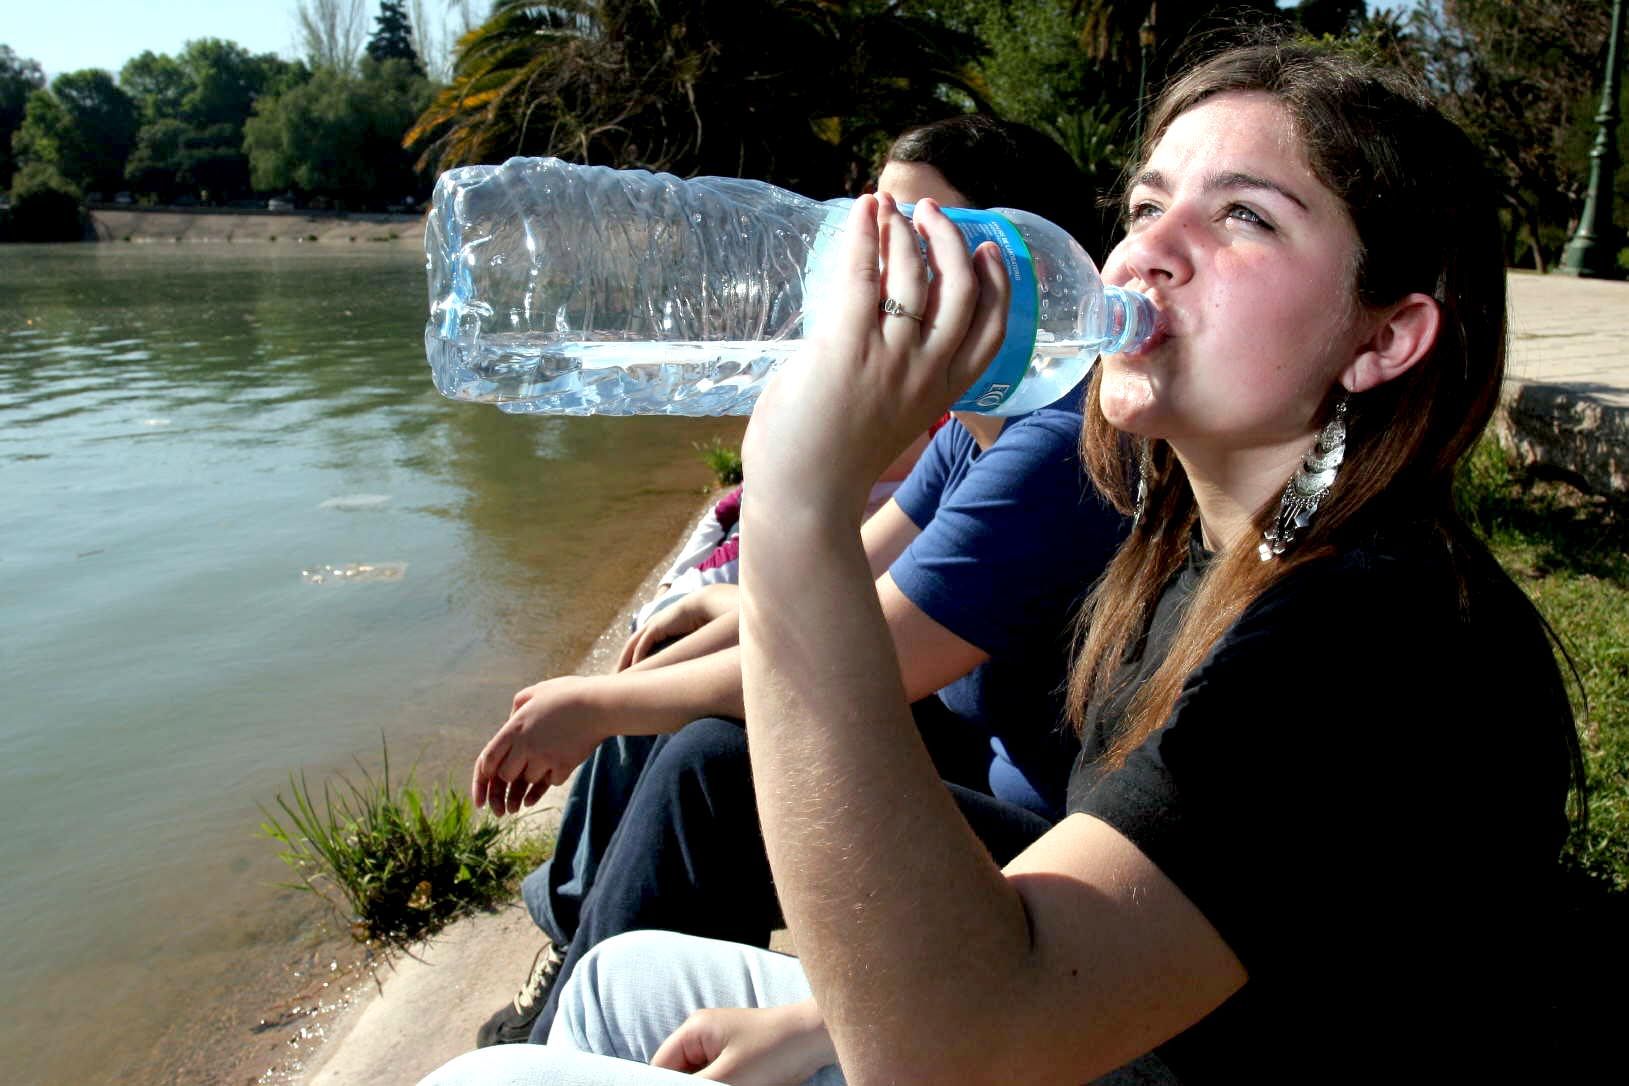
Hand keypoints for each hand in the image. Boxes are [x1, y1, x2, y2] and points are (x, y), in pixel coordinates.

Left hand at [470, 675, 610, 814]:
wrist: (600, 703)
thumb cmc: (569, 694)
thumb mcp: (537, 691)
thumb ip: (517, 706)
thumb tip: (509, 721)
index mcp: (515, 727)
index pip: (489, 758)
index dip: (486, 771)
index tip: (490, 775)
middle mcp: (526, 745)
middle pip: (506, 775)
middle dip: (511, 776)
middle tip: (519, 773)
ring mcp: (545, 757)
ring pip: (529, 780)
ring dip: (534, 775)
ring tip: (546, 760)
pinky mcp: (564, 766)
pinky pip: (552, 781)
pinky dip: (555, 776)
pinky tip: (561, 763)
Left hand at [617, 584, 741, 670]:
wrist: (702, 607)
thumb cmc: (699, 622)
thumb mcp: (687, 638)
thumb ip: (680, 649)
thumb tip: (682, 665)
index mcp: (656, 628)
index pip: (639, 644)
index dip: (632, 657)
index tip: (628, 671)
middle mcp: (651, 626)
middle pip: (630, 646)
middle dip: (623, 661)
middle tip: (616, 676)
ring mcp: (652, 626)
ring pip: (632, 646)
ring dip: (625, 661)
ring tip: (620, 676)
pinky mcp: (656, 628)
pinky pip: (642, 646)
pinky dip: (637, 658)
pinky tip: (635, 669)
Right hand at [650, 1004, 835, 1085]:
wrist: (815, 1038)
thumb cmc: (774, 1050)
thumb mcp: (729, 1076)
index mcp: (694, 1029)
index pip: (661, 1065)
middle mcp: (703, 1033)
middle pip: (678, 1072)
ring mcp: (719, 1043)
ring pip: (698, 1077)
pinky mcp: (735, 1055)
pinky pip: (716, 1076)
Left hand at [744, 194, 1007, 521]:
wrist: (804, 500)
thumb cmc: (830, 465)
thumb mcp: (885, 419)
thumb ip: (891, 375)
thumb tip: (865, 327)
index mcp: (942, 393)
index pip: (991, 329)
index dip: (997, 283)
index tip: (987, 250)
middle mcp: (926, 372)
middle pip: (962, 289)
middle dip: (951, 241)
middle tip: (930, 212)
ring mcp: (890, 358)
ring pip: (916, 274)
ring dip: (906, 230)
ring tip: (893, 207)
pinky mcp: (847, 346)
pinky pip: (865, 274)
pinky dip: (867, 234)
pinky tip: (865, 209)